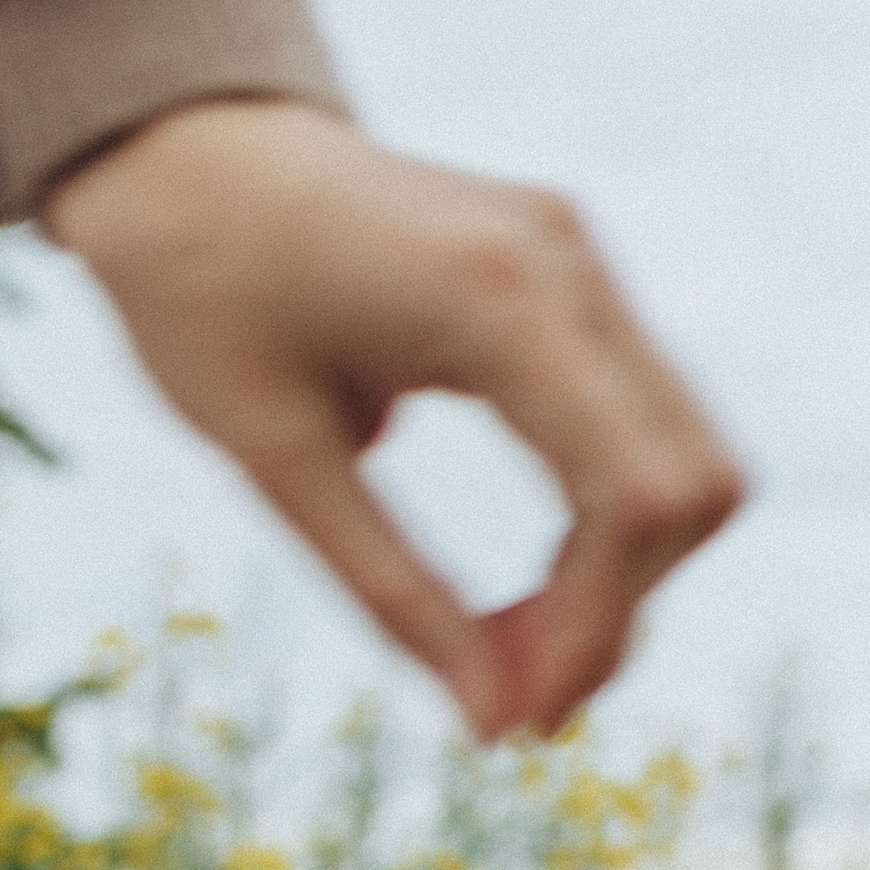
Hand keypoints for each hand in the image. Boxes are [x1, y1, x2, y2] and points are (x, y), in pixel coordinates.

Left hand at [44, 99, 744, 740]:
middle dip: (622, 613)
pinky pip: (650, 432)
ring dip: (624, 579)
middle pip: (692, 488)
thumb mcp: (273, 459)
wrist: (177, 145)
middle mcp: (567, 262)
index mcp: (492, 294)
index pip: (631, 493)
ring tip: (511, 644)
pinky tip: (533, 585)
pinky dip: (610, 527)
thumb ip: (392, 593)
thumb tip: (494, 724)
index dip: (599, 627)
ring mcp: (583, 262)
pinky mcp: (578, 282)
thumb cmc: (197, 288)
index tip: (521, 717)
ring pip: (692, 467)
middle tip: (512, 690)